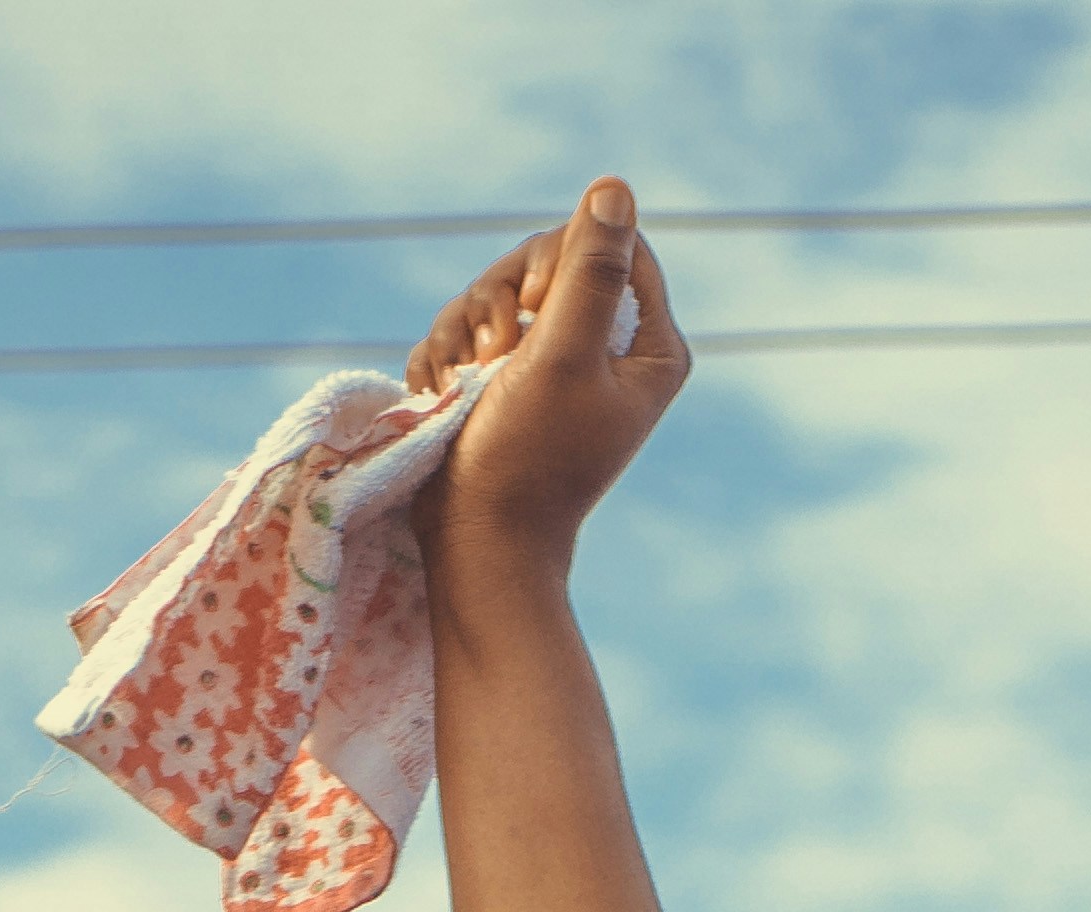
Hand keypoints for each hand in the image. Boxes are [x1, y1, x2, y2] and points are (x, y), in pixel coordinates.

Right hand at [404, 177, 691, 564]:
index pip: (614, 244)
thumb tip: (614, 187)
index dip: (560, 258)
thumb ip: (589, 270)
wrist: (476, 543)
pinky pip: (469, 330)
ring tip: (462, 381)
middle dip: (504, 297)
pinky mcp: (505, 384)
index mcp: (651, 348)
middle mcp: (608, 353)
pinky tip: (439, 391)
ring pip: (501, 293)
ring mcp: (553, 368)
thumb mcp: (562, 355)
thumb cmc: (528, 458)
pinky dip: (447, 355)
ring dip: (467, 328)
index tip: (535, 307)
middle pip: (551, 261)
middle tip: (494, 351)